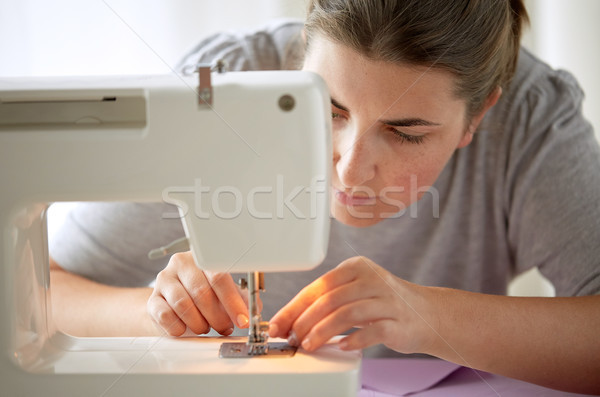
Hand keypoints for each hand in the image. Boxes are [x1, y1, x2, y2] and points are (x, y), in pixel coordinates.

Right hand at [147, 251, 253, 335]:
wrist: (174, 304)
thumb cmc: (204, 296)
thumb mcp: (226, 293)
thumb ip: (241, 299)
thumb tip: (253, 311)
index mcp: (203, 258)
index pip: (219, 277)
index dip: (233, 302)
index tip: (243, 320)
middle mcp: (182, 263)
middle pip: (201, 292)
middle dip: (218, 317)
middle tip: (225, 327)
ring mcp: (164, 279)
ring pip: (183, 305)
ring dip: (199, 323)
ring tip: (206, 327)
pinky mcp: (152, 299)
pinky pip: (166, 316)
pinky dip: (180, 327)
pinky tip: (186, 329)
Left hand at [269, 256, 434, 352]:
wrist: (427, 314)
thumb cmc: (383, 303)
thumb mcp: (355, 291)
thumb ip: (328, 300)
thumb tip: (291, 320)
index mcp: (356, 267)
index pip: (318, 286)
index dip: (294, 307)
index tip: (278, 324)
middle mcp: (372, 279)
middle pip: (329, 299)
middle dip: (304, 321)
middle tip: (291, 337)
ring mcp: (387, 300)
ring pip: (347, 314)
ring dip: (322, 332)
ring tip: (308, 345)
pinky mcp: (398, 322)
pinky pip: (372, 331)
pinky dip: (353, 340)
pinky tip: (340, 347)